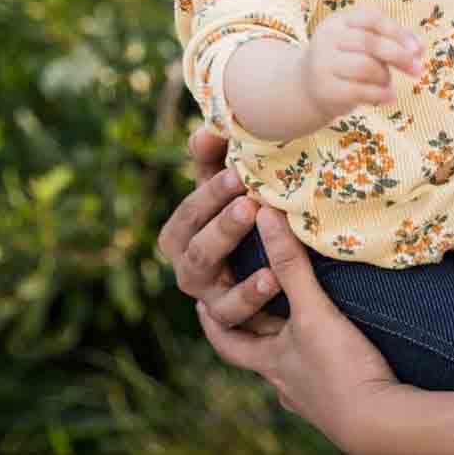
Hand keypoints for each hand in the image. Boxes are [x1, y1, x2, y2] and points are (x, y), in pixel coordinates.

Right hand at [156, 125, 284, 333]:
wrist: (265, 256)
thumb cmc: (239, 206)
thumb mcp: (225, 183)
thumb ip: (213, 157)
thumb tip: (206, 130)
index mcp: (179, 236)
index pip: (188, 216)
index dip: (208, 197)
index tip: (237, 174)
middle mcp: (188, 271)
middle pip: (200, 255)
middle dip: (224, 230)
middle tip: (250, 206)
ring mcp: (210, 301)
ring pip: (216, 297)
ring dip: (243, 286)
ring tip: (270, 266)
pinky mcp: (233, 324)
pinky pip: (237, 323)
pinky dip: (254, 305)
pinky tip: (274, 284)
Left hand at [196, 206, 400, 444]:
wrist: (380, 422)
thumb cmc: (340, 370)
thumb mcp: (313, 312)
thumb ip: (290, 265)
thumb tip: (266, 216)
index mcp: (269, 362)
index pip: (228, 341)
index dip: (213, 322)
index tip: (202, 303)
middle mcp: (284, 380)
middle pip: (259, 350)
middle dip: (256, 325)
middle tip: (250, 295)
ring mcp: (311, 394)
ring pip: (291, 363)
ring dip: (291, 340)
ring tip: (298, 314)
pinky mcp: (339, 400)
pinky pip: (321, 374)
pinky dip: (320, 357)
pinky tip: (334, 348)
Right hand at [301, 7, 422, 121]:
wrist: (307, 88)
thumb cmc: (346, 62)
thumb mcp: (365, 45)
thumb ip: (393, 41)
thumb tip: (420, 49)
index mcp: (338, 21)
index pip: (372, 18)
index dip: (398, 32)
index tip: (417, 50)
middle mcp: (327, 38)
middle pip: (370, 42)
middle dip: (399, 56)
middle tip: (417, 70)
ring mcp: (322, 64)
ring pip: (366, 67)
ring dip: (385, 77)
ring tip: (387, 83)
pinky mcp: (325, 90)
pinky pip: (360, 91)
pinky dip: (381, 94)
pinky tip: (390, 97)